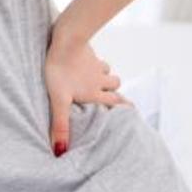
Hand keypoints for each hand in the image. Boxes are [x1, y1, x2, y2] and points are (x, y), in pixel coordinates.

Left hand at [43, 34, 131, 156]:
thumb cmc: (60, 71)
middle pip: (115, 85)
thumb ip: (60, 125)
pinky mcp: (87, 51)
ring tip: (99, 81)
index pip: (116, 103)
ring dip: (106, 76)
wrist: (66, 40)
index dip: (124, 108)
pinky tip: (86, 62)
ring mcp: (94, 64)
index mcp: (94, 93)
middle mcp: (99, 80)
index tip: (133, 112)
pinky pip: (96, 58)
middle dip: (116, 92)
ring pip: (108, 71)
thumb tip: (60, 151)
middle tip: (118, 99)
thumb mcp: (59, 101)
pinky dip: (94, 62)